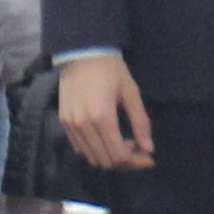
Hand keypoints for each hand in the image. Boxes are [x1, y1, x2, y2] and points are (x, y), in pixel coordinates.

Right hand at [57, 54, 153, 172]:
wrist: (81, 52)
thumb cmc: (111, 69)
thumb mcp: (131, 93)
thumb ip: (141, 123)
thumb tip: (149, 150)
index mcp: (102, 117)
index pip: (119, 155)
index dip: (136, 162)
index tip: (149, 157)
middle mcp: (83, 125)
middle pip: (105, 161)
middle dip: (125, 162)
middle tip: (138, 150)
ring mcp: (71, 125)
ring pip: (91, 158)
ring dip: (110, 158)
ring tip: (124, 144)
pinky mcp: (64, 122)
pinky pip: (80, 148)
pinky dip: (95, 151)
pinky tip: (107, 139)